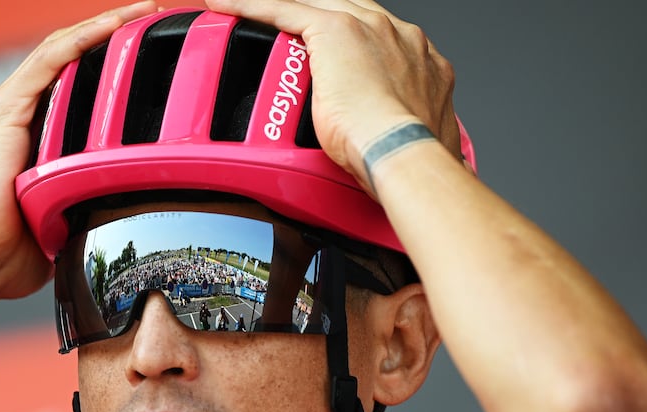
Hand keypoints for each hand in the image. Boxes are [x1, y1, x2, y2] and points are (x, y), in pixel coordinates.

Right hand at [0, 1, 158, 303]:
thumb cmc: (8, 256)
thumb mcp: (64, 222)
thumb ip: (91, 209)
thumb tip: (129, 222)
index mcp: (30, 137)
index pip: (79, 86)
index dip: (115, 67)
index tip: (158, 60)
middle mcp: (17, 114)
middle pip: (74, 58)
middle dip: (117, 36)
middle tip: (160, 21)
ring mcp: (9, 107)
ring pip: (65, 48)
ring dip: (108, 25)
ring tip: (148, 11)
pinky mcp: (6, 108)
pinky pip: (52, 58)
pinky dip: (85, 37)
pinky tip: (117, 23)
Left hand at [205, 0, 461, 191]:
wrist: (402, 151)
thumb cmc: (408, 158)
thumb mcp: (408, 142)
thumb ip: (397, 137)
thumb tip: (387, 161)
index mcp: (420, 59)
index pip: (376, 36)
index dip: (353, 41)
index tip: (336, 58)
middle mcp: (398, 35)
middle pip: (346, 9)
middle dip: (318, 16)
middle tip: (290, 35)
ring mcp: (367, 27)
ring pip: (313, 5)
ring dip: (280, 10)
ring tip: (248, 12)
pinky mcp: (334, 30)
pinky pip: (284, 9)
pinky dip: (251, 6)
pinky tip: (226, 5)